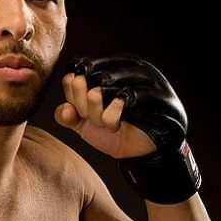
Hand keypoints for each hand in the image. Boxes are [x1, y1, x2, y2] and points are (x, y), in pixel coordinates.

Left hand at [54, 54, 199, 203]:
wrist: (141, 152)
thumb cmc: (113, 131)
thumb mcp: (83, 124)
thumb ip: (67, 116)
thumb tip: (65, 109)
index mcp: (110, 68)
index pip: (78, 70)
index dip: (73, 93)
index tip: (80, 110)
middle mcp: (128, 68)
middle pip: (89, 79)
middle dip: (85, 106)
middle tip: (94, 120)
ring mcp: (144, 80)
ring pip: (103, 89)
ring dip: (98, 115)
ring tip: (108, 125)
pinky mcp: (155, 95)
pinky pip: (124, 100)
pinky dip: (111, 116)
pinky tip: (115, 124)